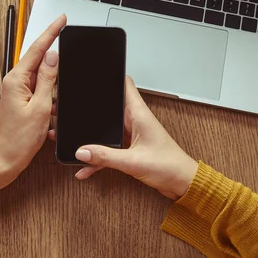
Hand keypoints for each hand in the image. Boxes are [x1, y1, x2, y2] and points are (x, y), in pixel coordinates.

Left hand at [0, 14, 65, 193]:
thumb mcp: (40, 107)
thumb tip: (53, 56)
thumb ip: (47, 79)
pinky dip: (50, 91)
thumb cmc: (19, 139)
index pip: (37, 49)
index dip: (52, 32)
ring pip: (41, 74)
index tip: (62, 20)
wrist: (6, 159)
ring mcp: (18, 90)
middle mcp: (15, 82)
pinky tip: (54, 100)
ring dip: (53, 78)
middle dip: (54, 52)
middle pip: (39, 58)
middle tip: (67, 42)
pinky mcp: (22, 99)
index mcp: (16, 79)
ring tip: (57, 89)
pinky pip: (39, 87)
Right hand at [69, 76, 197, 199]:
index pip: (125, 84)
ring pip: (107, 130)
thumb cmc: (169, 166)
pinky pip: (109, 148)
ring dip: (94, 137)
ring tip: (76, 144)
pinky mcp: (131, 148)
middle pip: (110, 106)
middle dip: (93, 109)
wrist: (181, 182)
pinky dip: (99, 156)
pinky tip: (87, 167)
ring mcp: (132, 133)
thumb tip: (83, 151)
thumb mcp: (132, 161)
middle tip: (76, 111)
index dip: (110, 76)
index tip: (93, 74)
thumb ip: (105, 157)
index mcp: (139, 114)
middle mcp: (135, 120)